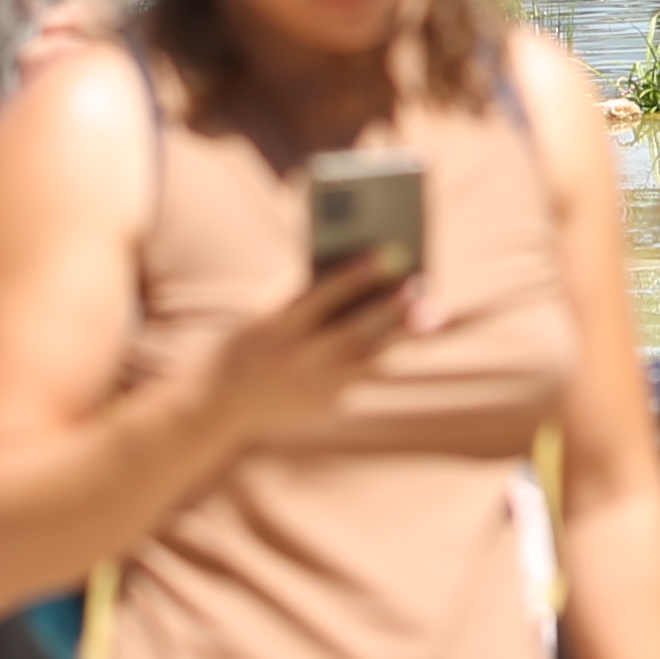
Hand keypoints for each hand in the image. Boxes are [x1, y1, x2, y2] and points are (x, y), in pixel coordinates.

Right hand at [208, 253, 409, 436]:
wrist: (219, 403)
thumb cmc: (254, 337)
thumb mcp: (267, 312)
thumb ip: (308, 292)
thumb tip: (364, 270)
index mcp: (276, 326)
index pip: (321, 296)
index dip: (355, 275)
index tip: (387, 251)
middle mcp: (296, 360)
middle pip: (354, 334)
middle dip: (391, 312)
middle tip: (425, 287)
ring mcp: (313, 388)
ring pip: (369, 360)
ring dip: (405, 337)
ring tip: (440, 313)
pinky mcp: (328, 407)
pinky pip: (363, 377)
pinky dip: (387, 355)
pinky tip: (417, 336)